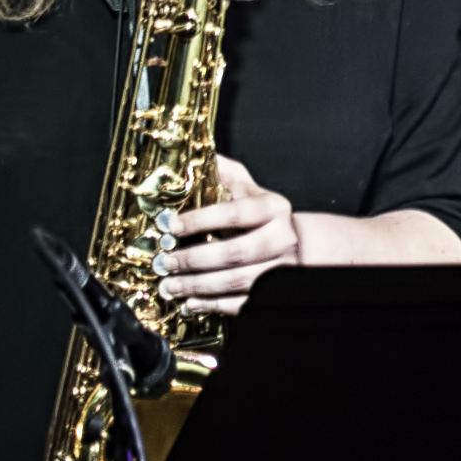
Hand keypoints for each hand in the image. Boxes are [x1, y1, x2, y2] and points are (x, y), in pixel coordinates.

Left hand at [157, 155, 299, 314]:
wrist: (294, 241)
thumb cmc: (263, 214)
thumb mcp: (248, 187)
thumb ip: (222, 173)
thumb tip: (192, 154)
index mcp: (273, 208)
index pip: (234, 214)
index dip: (200, 221)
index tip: (170, 226)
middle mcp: (281, 238)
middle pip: (234, 253)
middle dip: (193, 259)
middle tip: (165, 261)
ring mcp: (280, 268)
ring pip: (236, 281)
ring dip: (197, 285)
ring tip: (170, 284)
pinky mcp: (275, 291)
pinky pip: (242, 303)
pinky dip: (213, 305)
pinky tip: (191, 302)